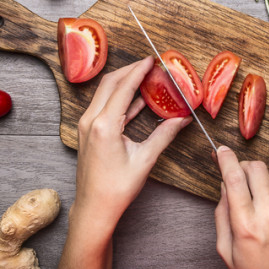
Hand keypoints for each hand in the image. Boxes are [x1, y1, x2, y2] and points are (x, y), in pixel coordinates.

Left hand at [57, 57, 190, 268]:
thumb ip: (164, 135)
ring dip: (124, 82)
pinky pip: (103, 105)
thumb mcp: (145, 160)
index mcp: (105, 125)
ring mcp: (86, 125)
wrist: (94, 208)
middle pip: (110, 83)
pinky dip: (119, 98)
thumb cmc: (116, 189)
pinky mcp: (87, 131)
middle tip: (150, 64)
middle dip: (130, 70)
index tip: (152, 60)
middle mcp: (91, 121)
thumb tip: (182, 120)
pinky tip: (138, 99)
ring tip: (145, 77)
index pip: (124, 87)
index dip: (139, 71)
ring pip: (104, 92)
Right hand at [214, 146, 268, 268]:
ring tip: (259, 216)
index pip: (235, 180)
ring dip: (261, 190)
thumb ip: (222, 216)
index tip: (221, 151)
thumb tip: (224, 188)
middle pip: (257, 168)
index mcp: (247, 226)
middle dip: (244, 166)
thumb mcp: (227, 252)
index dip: (226, 160)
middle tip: (238, 177)